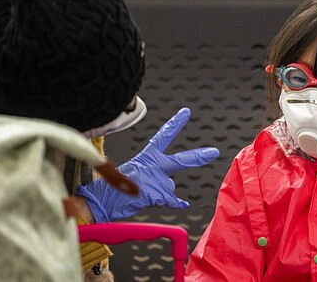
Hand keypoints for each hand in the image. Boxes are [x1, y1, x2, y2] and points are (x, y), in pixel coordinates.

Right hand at [75, 108, 219, 222]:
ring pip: (170, 187)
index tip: (186, 112)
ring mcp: (155, 179)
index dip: (175, 124)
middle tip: (213, 152)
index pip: (164, 136)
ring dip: (160, 193)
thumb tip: (174, 192)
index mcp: (147, 156)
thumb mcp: (134, 174)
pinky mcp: (156, 194)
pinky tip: (182, 203)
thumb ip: (154, 177)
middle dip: (197, 157)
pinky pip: (172, 200)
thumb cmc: (116, 187)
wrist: (103, 199)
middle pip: (180, 160)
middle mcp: (153, 165)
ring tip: (141, 194)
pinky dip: (177, 202)